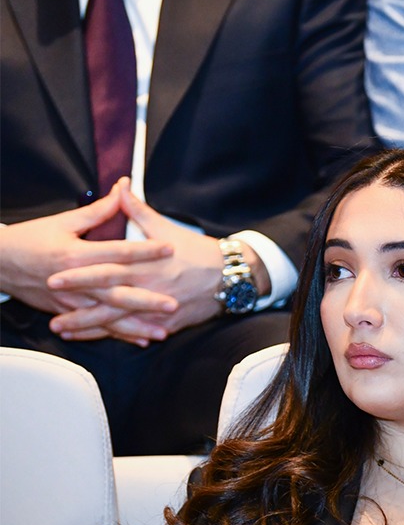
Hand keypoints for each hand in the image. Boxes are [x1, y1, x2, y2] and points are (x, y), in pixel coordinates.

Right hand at [0, 183, 173, 318]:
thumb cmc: (29, 239)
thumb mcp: (62, 222)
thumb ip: (97, 211)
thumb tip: (122, 191)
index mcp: (76, 255)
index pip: (117, 253)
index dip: (145, 250)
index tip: (170, 250)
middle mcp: (76, 281)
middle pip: (117, 292)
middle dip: (147, 300)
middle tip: (173, 303)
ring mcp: (71, 300)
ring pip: (109, 317)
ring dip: (136, 327)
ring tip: (162, 333)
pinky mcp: (66, 311)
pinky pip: (96, 327)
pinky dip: (118, 335)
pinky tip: (139, 341)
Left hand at [46, 186, 261, 344]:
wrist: (231, 276)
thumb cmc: (197, 251)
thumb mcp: (166, 228)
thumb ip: (137, 209)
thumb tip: (120, 185)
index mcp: (145, 264)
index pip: (105, 270)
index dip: (79, 275)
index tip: (54, 277)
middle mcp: (149, 288)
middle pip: (107, 302)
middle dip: (78, 310)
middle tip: (51, 316)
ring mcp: (159, 309)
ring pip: (119, 322)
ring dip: (89, 328)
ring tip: (62, 330)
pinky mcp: (169, 323)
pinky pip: (139, 331)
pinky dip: (118, 336)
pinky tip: (96, 339)